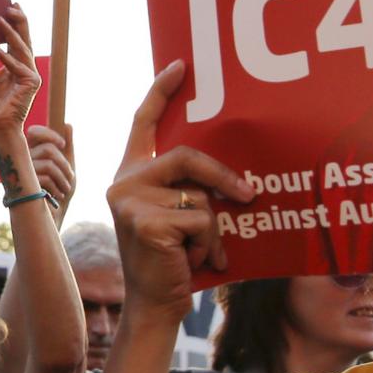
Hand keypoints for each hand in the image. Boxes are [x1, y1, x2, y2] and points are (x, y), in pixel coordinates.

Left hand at [0, 6, 40, 150]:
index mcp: (13, 64)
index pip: (16, 39)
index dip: (14, 22)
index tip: (8, 5)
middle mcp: (24, 67)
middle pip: (24, 38)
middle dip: (19, 20)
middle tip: (11, 4)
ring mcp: (30, 75)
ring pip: (22, 48)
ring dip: (11, 32)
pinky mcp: (31, 83)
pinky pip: (18, 65)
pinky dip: (5, 55)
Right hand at [26, 123, 75, 220]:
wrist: (54, 216)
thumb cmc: (60, 190)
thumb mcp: (67, 166)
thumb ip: (67, 146)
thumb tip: (67, 124)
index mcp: (31, 152)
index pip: (34, 132)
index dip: (49, 134)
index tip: (63, 145)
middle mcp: (22, 160)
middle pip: (47, 149)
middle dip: (64, 164)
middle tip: (71, 177)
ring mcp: (21, 173)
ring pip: (48, 164)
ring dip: (63, 177)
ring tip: (66, 189)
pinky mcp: (23, 186)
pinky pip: (45, 177)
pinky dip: (57, 186)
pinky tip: (57, 195)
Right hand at [106, 62, 255, 315]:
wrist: (154, 306)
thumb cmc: (174, 262)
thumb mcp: (179, 217)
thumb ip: (189, 189)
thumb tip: (235, 175)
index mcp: (132, 175)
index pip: (143, 123)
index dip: (161, 92)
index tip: (181, 66)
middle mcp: (124, 182)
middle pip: (186, 156)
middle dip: (223, 177)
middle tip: (249, 195)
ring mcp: (130, 201)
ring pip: (199, 196)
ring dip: (214, 229)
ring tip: (204, 253)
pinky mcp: (145, 222)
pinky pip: (200, 219)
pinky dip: (209, 244)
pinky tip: (195, 261)